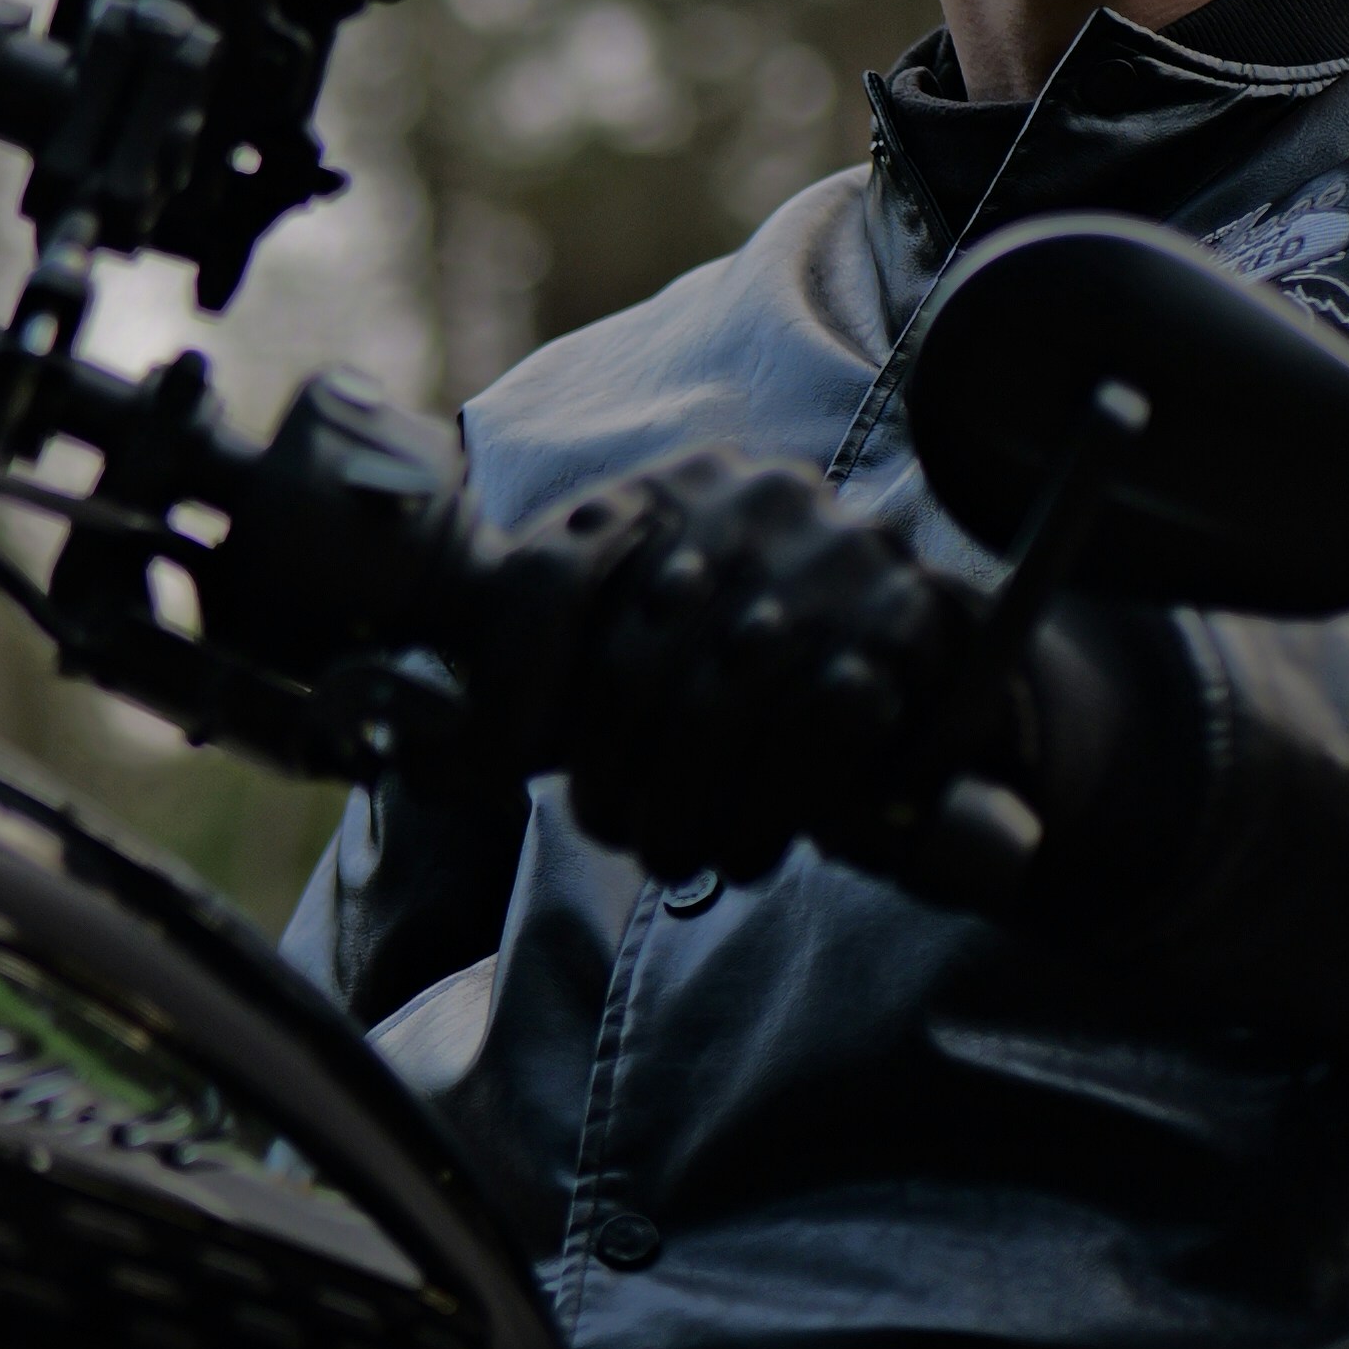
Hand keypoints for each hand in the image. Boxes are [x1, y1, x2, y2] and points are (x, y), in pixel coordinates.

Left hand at [477, 444, 996, 886]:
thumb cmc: (736, 664)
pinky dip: (776, 806)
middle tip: (615, 837)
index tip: (481, 775)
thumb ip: (534, 673)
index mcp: (671, 490)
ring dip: (689, 810)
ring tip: (678, 858)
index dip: (507, 688)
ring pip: (723, 706)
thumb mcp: (631, 638)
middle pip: (635, 660)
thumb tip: (424, 763)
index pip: (555, 578)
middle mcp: (756, 501)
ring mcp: (842, 555)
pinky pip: (828, 725)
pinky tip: (752, 850)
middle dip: (609, 776)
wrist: (924, 656)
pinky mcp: (918, 619)